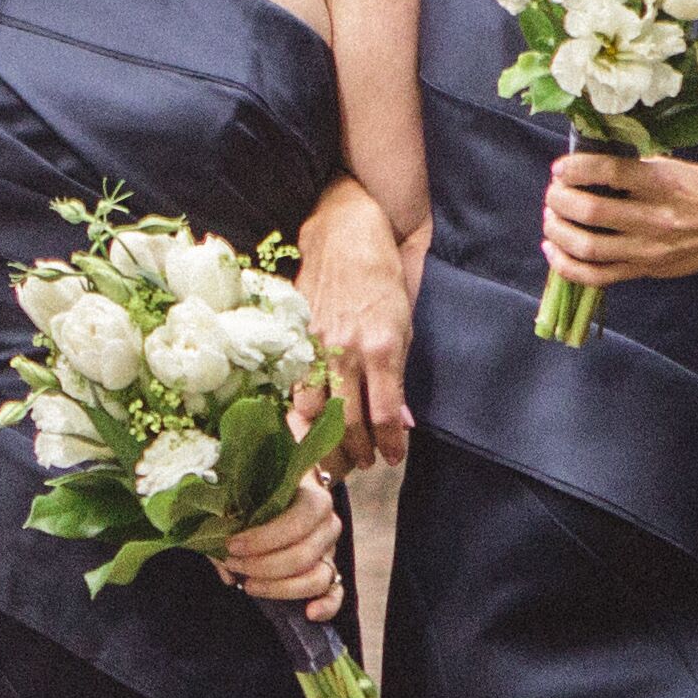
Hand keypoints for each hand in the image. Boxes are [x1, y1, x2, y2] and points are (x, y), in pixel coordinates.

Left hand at [219, 479, 343, 621]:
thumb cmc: (260, 492)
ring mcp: (331, 550)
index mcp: (314, 496)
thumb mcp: (246, 495)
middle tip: (233, 563)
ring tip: (249, 586)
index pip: (300, 520)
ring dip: (280, 588)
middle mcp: (328, 524)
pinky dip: (327, 606)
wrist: (282, 491)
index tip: (232, 545)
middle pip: (304, 555)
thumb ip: (230, 523)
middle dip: (262, 566)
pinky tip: (309, 613)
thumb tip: (226, 568)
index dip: (264, 538)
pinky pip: (335, 594)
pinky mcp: (329, 572)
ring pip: (317, 578)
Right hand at [298, 220, 414, 466]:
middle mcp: (347, 352)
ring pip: (313, 411)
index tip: (393, 457)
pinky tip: (308, 424)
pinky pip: (294, 387)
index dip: (389, 444)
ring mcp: (316, 346)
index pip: (385, 414)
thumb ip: (398, 376)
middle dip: (357, 452)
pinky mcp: (295, 339)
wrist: (346, 233)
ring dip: (324, 440)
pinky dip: (301, 412)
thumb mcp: (403, 325)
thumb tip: (400, 420)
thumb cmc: (383, 277)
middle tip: (363, 464)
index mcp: (382, 348)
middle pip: (347, 422)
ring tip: (334, 452)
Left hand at [544, 148, 697, 289]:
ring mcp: (648, 249)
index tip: (560, 168)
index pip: (609, 173)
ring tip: (551, 218)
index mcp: (661, 183)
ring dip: (558, 231)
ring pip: (587, 246)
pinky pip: (597, 276)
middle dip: (559, 200)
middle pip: (591, 210)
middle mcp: (653, 217)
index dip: (575, 168)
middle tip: (553, 193)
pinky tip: (553, 250)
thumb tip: (584, 166)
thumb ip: (631, 168)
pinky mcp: (645, 270)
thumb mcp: (671, 167)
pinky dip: (566, 266)